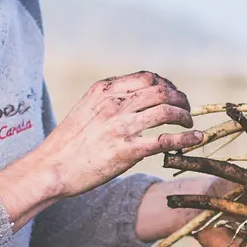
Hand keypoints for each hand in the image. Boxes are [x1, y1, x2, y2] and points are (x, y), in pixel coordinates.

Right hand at [0, 72, 200, 228]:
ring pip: (168, 110)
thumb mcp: (85, 110)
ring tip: (189, 124)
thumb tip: (135, 101)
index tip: (173, 94)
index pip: (147, 78)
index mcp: (104, 91)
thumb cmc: (67, 144)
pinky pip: (166, 139)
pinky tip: (195, 139)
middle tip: (186, 109)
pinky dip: (186, 138)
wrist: (52, 168)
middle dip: (180, 98)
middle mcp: (115, 104)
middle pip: (162, 90)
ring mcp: (122, 126)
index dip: (167, 84)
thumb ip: (109, 102)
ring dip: (185, 116)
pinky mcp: (128, 150)